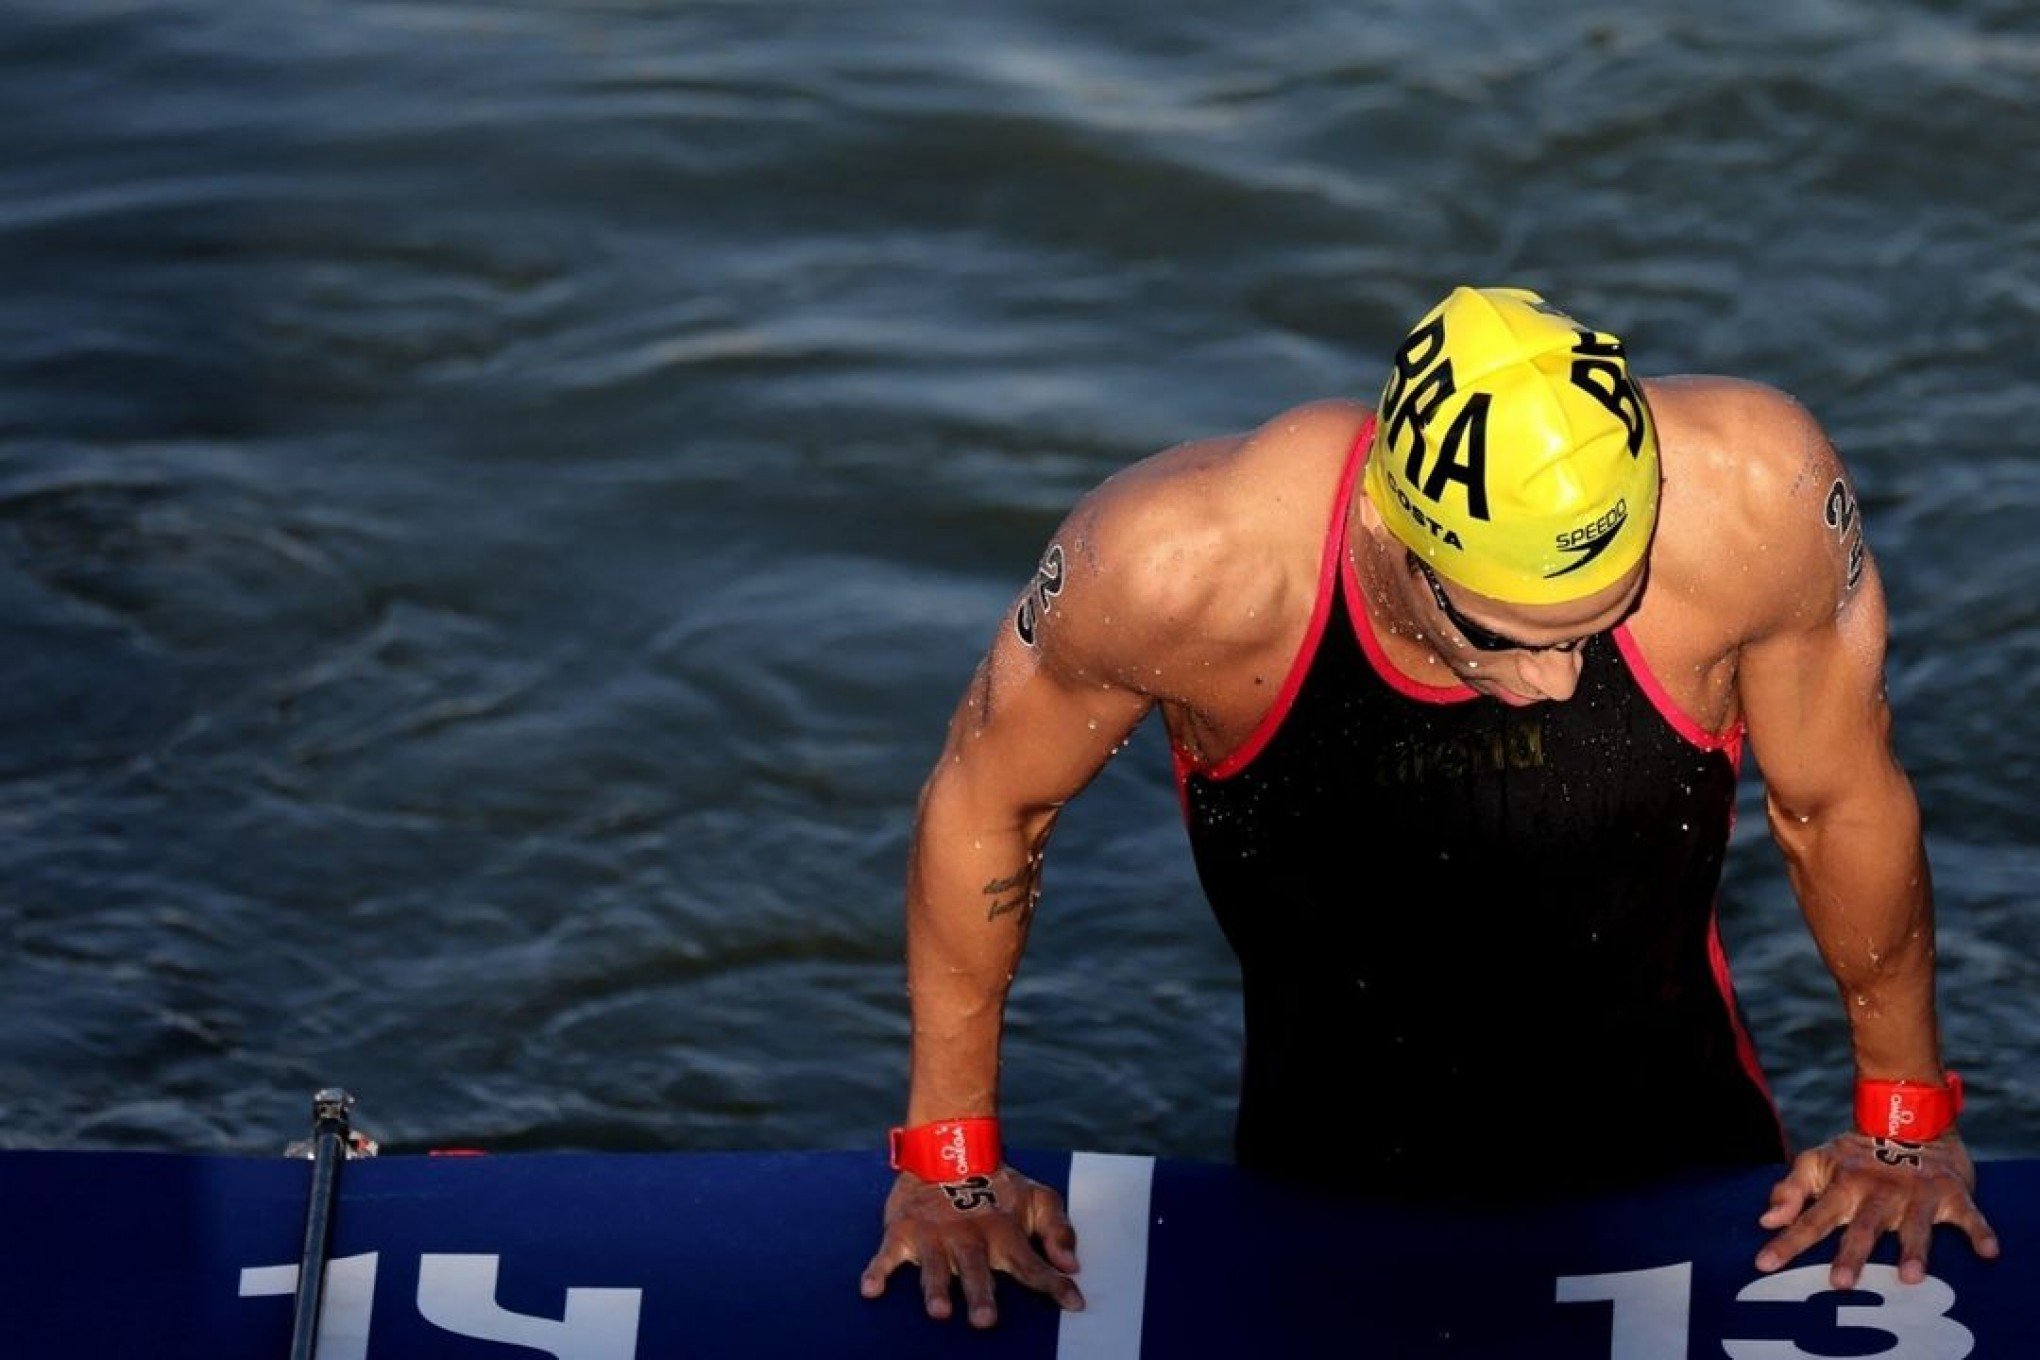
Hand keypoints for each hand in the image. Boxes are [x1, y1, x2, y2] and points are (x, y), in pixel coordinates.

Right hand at [860, 1163, 1084, 1327]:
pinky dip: (877, 1271)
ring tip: (938, 1311)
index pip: (1031, 1263)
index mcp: (1002, 1232)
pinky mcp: (903, 1230)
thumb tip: (1072, 1264)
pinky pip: (886, 1253)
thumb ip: (1057, 1229)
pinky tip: (871, 1290)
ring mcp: (933, 1234)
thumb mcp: (1037, 1198)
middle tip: (984, 1320)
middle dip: (979, 1294)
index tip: (1074, 1303)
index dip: (1054, 1283)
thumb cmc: (998, 1184)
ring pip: (933, 1265)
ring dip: (935, 1287)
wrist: (950, 1146)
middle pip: (975, 1269)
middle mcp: (968, 1235)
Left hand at [1755, 1130, 1999, 1287]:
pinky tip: (1988, 1251)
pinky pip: (1969, 1215)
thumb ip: (1790, 1191)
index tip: (1763, 1264)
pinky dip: (1979, 1231)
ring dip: (1913, 1249)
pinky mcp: (1951, 1192)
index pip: (1810, 1218)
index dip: (1787, 1241)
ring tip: (1909, 1277)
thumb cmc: (1856, 1155)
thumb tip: (1765, 1221)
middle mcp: (1879, 1191)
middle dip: (1852, 1254)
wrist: (1908, 1116)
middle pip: (1863, 1226)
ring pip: (1915, 1224)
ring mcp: (1917, 1193)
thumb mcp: (1818, 1164)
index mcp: (1843, 1186)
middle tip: (1840, 1283)